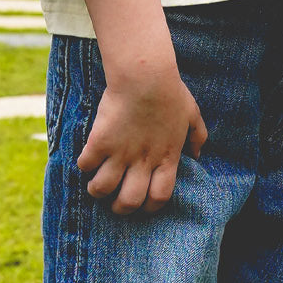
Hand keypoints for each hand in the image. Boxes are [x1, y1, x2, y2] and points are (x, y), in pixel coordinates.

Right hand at [76, 59, 207, 215]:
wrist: (145, 75)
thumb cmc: (170, 91)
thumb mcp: (191, 113)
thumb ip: (198, 135)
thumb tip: (197, 155)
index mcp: (166, 157)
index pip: (159, 197)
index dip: (149, 206)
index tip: (142, 202)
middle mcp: (143, 161)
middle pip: (129, 201)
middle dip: (120, 207)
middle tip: (114, 201)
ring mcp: (120, 153)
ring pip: (102, 189)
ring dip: (97, 190)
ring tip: (96, 184)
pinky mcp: (100, 141)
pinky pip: (86, 165)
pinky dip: (84, 165)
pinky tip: (88, 158)